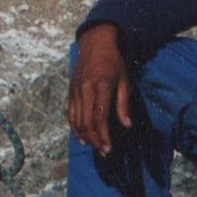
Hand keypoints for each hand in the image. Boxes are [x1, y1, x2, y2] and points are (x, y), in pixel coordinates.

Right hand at [68, 24, 132, 155]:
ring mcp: (75, 90)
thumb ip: (123, 103)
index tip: (109, 148)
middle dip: (95, 139)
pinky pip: (70, 113)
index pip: (100, 116)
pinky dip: (74, 127)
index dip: (103, 134)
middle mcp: (85, 89)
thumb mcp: (124, 80)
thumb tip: (127, 125)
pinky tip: (81, 137)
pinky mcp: (71, 91)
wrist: (95, 44)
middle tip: (104, 152)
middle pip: (87, 121)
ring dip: (85, 136)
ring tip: (94, 147)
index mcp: (101, 85)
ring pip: (76, 119)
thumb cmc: (113, 62)